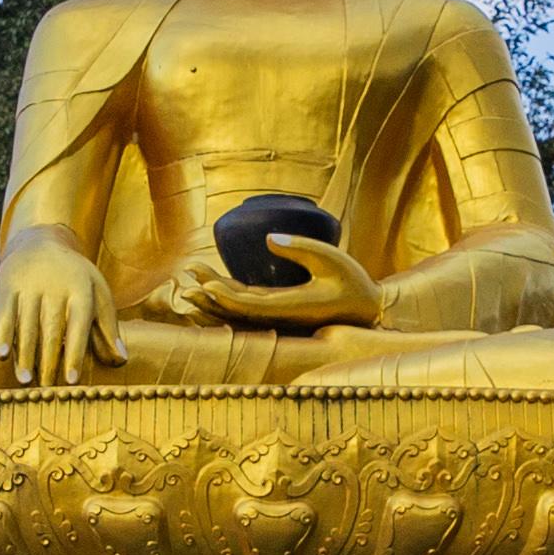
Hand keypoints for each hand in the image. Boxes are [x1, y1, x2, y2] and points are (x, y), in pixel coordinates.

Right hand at [0, 228, 117, 384]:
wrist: (40, 242)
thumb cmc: (75, 278)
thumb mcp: (97, 293)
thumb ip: (108, 327)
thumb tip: (121, 360)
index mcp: (81, 290)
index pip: (78, 327)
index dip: (74, 354)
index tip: (70, 380)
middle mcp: (55, 287)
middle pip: (51, 330)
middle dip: (48, 361)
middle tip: (46, 388)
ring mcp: (29, 285)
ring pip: (26, 325)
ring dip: (25, 355)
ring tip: (25, 381)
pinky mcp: (6, 285)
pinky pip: (3, 313)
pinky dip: (1, 334)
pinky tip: (2, 354)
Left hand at [167, 231, 378, 330]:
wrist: (366, 307)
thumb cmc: (352, 282)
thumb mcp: (332, 259)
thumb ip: (300, 248)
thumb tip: (268, 238)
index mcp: (291, 307)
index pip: (250, 306)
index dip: (225, 298)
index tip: (206, 285)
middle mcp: (279, 316)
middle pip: (235, 310)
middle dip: (208, 294)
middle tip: (187, 273)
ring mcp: (277, 315)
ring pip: (236, 311)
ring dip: (212, 298)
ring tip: (189, 281)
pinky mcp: (277, 310)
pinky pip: (245, 307)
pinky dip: (225, 299)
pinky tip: (211, 287)